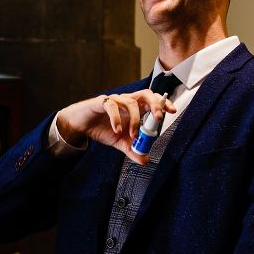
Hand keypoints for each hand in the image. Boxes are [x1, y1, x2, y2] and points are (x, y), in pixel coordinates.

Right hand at [56, 89, 175, 162]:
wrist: (80, 125)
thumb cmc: (102, 128)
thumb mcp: (119, 142)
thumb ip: (132, 149)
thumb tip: (145, 160)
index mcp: (134, 108)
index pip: (151, 100)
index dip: (163, 103)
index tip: (172, 111)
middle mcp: (126, 100)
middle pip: (145, 94)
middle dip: (155, 105)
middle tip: (158, 119)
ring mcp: (114, 99)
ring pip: (130, 102)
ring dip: (135, 120)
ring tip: (131, 135)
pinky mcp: (101, 102)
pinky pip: (112, 106)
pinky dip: (117, 119)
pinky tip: (116, 130)